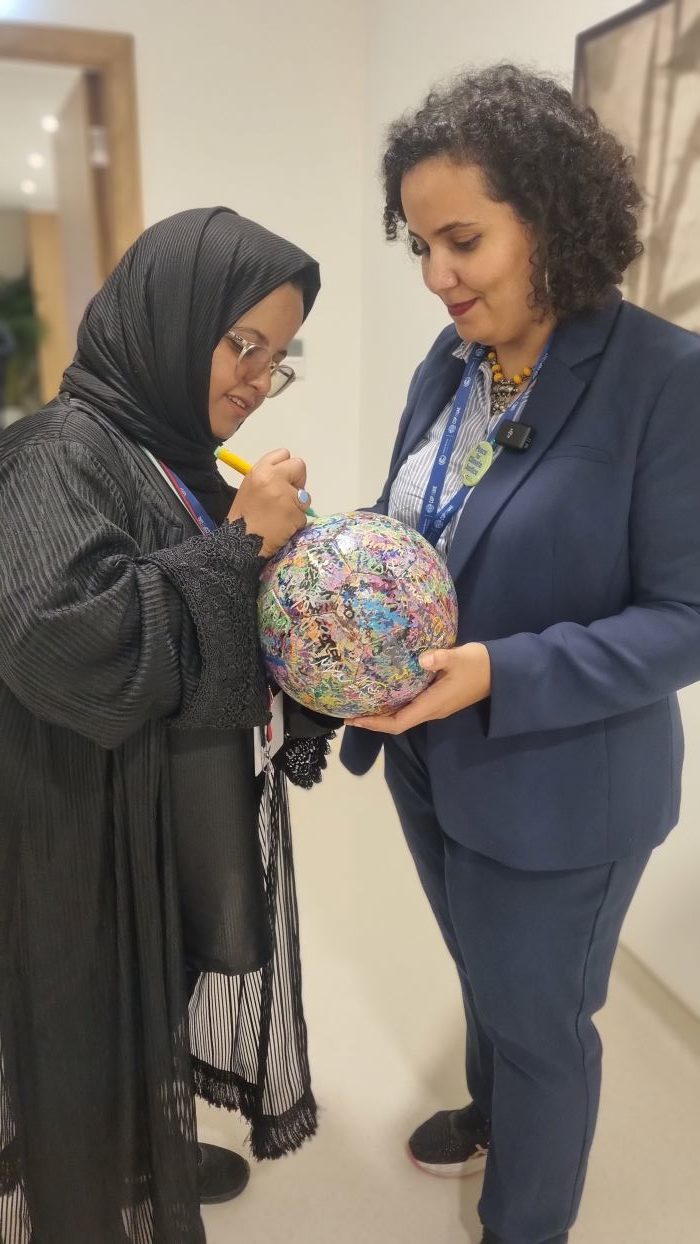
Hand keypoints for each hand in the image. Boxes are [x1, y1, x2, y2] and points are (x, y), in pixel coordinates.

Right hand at [227, 448, 309, 556]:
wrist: (240, 543)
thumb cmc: (244, 517)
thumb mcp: (251, 488)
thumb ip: (268, 479)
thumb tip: (289, 480)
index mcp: (260, 470)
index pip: (283, 454)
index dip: (286, 468)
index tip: (283, 480)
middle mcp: (273, 478)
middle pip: (299, 466)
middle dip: (298, 481)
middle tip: (288, 497)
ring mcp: (286, 495)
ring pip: (305, 495)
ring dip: (298, 506)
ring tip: (281, 516)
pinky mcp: (294, 513)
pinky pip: (303, 515)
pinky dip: (296, 522)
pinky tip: (282, 527)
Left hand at [348, 643, 491, 733]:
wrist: (502, 672)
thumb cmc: (479, 664)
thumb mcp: (460, 657)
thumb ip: (441, 658)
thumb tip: (423, 658)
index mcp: (433, 704)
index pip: (399, 722)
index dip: (376, 724)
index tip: (355, 719)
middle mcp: (432, 710)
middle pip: (397, 723)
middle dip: (373, 721)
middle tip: (350, 712)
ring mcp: (436, 706)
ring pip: (404, 716)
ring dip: (383, 715)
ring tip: (362, 704)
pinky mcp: (439, 699)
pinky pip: (411, 707)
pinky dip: (394, 705)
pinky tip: (385, 693)